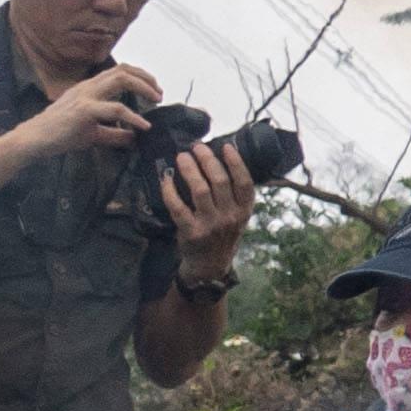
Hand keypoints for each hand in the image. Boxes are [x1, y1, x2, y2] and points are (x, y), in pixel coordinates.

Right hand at [21, 60, 163, 165]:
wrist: (34, 140)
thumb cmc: (59, 134)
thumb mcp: (93, 132)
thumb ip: (114, 133)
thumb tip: (134, 138)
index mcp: (89, 88)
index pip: (118, 71)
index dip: (140, 77)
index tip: (154, 91)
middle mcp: (88, 87)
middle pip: (123, 70)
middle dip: (147, 78)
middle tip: (159, 94)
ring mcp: (86, 96)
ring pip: (121, 79)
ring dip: (144, 88)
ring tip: (156, 100)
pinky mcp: (84, 111)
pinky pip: (115, 109)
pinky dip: (134, 116)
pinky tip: (143, 125)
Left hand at [158, 138, 259, 256]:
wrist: (210, 264)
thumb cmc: (223, 233)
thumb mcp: (237, 216)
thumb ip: (233, 195)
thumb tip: (218, 160)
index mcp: (244, 211)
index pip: (244, 183)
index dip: (236, 162)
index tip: (225, 146)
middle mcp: (230, 217)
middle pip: (220, 182)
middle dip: (207, 160)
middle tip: (196, 147)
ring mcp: (210, 225)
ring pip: (199, 190)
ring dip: (189, 170)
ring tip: (182, 157)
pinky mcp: (191, 232)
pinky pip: (178, 207)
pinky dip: (170, 191)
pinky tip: (165, 179)